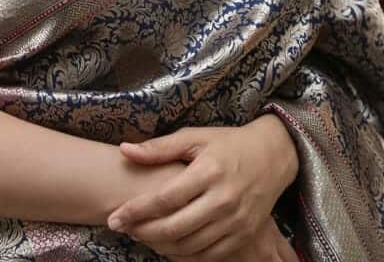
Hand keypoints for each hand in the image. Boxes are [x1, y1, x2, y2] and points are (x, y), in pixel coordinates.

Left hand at [107, 117, 297, 259]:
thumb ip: (159, 147)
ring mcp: (235, 222)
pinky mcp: (243, 236)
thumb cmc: (227, 144)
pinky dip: (183, 255)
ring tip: (141, 235)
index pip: (164, 198)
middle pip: (174, 228)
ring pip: (189, 246)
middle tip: (124, 228)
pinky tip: (167, 245)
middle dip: (143, 232)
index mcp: (208, 172)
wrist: (272, 156)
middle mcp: (223, 200)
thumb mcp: (194, 137)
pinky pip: (208, 256)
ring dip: (159, 246)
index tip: (114, 218)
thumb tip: (124, 150)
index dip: (135, 210)